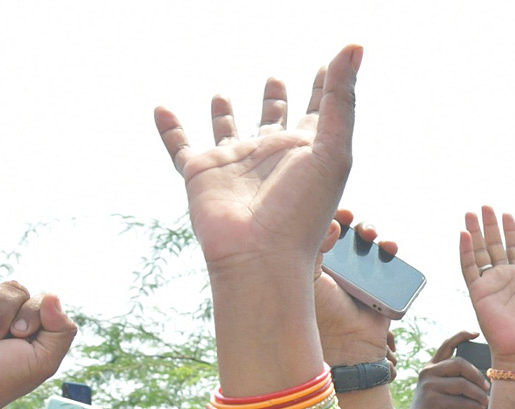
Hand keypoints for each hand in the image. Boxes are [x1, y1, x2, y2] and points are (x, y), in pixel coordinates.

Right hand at [155, 46, 359, 272]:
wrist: (260, 255)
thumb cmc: (303, 211)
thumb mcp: (333, 149)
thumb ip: (342, 100)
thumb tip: (352, 47)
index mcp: (306, 151)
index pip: (319, 111)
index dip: (327, 87)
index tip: (332, 63)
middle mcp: (271, 156)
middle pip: (273, 120)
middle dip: (275, 99)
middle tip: (275, 78)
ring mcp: (235, 164)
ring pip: (227, 131)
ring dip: (224, 115)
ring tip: (221, 95)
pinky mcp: (202, 174)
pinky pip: (179, 146)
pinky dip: (169, 130)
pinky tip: (161, 110)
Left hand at [313, 210, 393, 366]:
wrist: (347, 346)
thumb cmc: (320, 315)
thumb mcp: (308, 278)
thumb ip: (314, 246)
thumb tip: (333, 223)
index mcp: (313, 263)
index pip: (320, 232)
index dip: (330, 218)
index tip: (340, 216)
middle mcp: (335, 267)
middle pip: (346, 233)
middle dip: (354, 224)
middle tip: (357, 226)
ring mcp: (358, 276)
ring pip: (366, 244)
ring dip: (371, 232)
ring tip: (372, 236)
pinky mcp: (378, 284)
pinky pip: (387, 261)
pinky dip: (389, 250)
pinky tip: (389, 248)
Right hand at [399, 331, 489, 408]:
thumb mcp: (442, 391)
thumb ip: (454, 380)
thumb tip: (484, 377)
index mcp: (431, 367)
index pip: (447, 345)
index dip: (461, 336)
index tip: (476, 333)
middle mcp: (428, 373)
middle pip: (459, 363)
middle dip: (477, 374)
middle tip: (487, 386)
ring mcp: (428, 386)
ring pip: (461, 383)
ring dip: (478, 393)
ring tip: (486, 401)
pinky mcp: (432, 402)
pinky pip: (459, 400)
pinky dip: (472, 405)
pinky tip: (478, 408)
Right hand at [459, 206, 514, 369]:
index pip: (513, 246)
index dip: (509, 229)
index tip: (506, 213)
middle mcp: (504, 277)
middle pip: (494, 244)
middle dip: (490, 225)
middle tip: (484, 206)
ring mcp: (490, 284)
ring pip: (479, 252)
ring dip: (475, 233)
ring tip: (471, 214)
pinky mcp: (478, 293)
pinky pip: (469, 268)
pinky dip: (466, 251)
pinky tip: (464, 235)